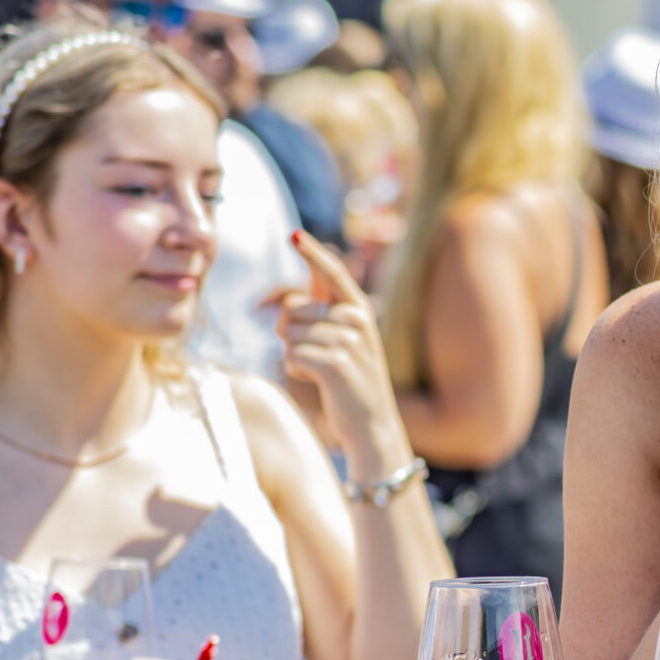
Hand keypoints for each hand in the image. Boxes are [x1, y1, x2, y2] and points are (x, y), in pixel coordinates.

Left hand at [270, 230, 408, 476]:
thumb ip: (324, 317)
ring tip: (319, 370)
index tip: (294, 234)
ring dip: (293, 354)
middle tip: (313, 355)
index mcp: (360, 309)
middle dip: (289, 331)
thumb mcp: (345, 342)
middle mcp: (357, 319)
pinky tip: (316, 380)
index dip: (312, 252)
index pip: (333, 273)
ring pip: (288, 333)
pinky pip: (291, 355)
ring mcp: (347, 341)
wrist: (373, 425)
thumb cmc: (352, 383)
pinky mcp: (334, 364)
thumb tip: (287, 298)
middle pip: (293, 308)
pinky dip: (295, 370)